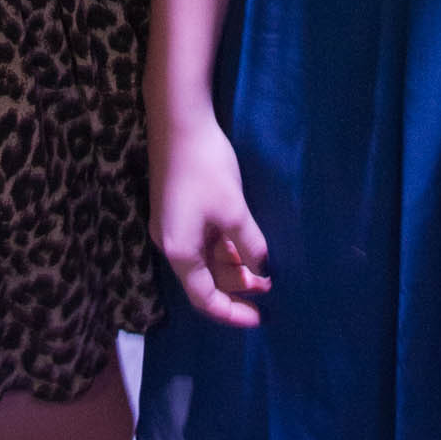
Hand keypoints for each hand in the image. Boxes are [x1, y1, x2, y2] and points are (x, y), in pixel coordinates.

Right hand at [152, 110, 270, 327]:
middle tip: (269, 284)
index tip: (260, 319)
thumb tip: (262, 270)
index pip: (204, 298)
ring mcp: (172, 224)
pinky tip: (244, 239)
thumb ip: (250, 245)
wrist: (178, 120)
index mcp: (179, 250)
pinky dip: (224, 246)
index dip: (232, 313)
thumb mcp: (234, 210)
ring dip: (232, 265)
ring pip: (204, 258)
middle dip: (237, 286)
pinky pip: (202, 240)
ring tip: (263, 263)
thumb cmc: (206, 168)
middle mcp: (170, 243)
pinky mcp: (177, 207)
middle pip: (204, 279)